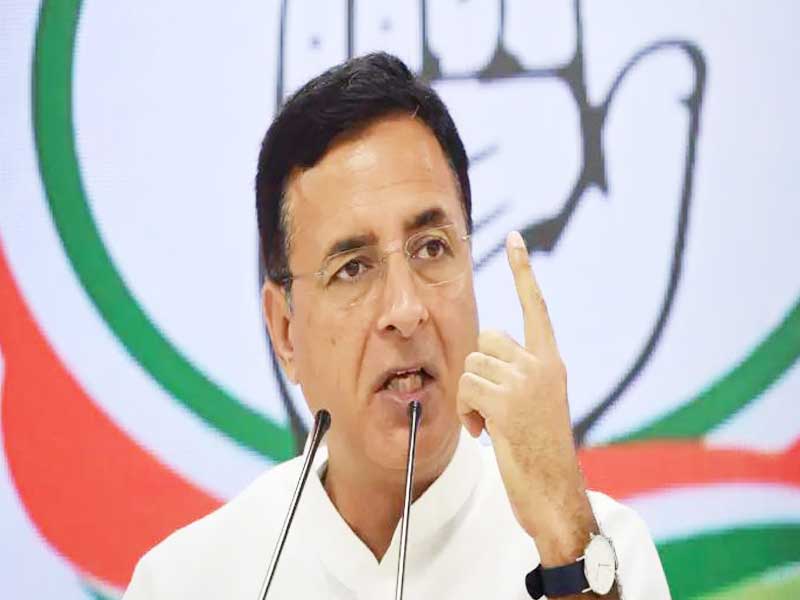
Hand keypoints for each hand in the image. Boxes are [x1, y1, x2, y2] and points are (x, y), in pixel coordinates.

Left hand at [457, 231, 596, 565]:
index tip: (515, 239)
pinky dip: (467, 412)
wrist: (556, 495)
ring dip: (469, 397)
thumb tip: (483, 360)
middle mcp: (542, 366)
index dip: (523, 272)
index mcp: (552, 363)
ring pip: (471, 365)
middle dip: (478, 371)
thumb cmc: (540, 455)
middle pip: (485, 339)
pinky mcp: (508, 402)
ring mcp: (527, 382)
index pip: (536, 307)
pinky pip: (466, 389)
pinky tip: (485, 433)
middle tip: (489, 407)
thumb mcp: (536, 405)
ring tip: (489, 425)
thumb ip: (518, 376)